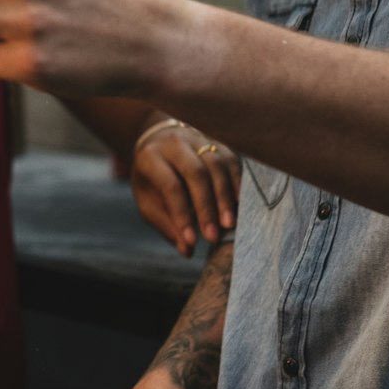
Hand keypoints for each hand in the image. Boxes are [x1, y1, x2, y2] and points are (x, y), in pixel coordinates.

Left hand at [132, 124, 240, 255]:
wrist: (158, 143)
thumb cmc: (152, 180)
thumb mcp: (148, 201)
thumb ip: (166, 224)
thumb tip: (186, 250)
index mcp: (150, 156)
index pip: (170, 185)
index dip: (181, 214)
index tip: (191, 240)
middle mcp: (174, 143)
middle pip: (196, 173)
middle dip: (206, 207)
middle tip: (213, 236)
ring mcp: (197, 139)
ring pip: (216, 165)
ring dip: (224, 196)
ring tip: (229, 224)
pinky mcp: (216, 143)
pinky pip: (231, 160)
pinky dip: (237, 183)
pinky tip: (240, 204)